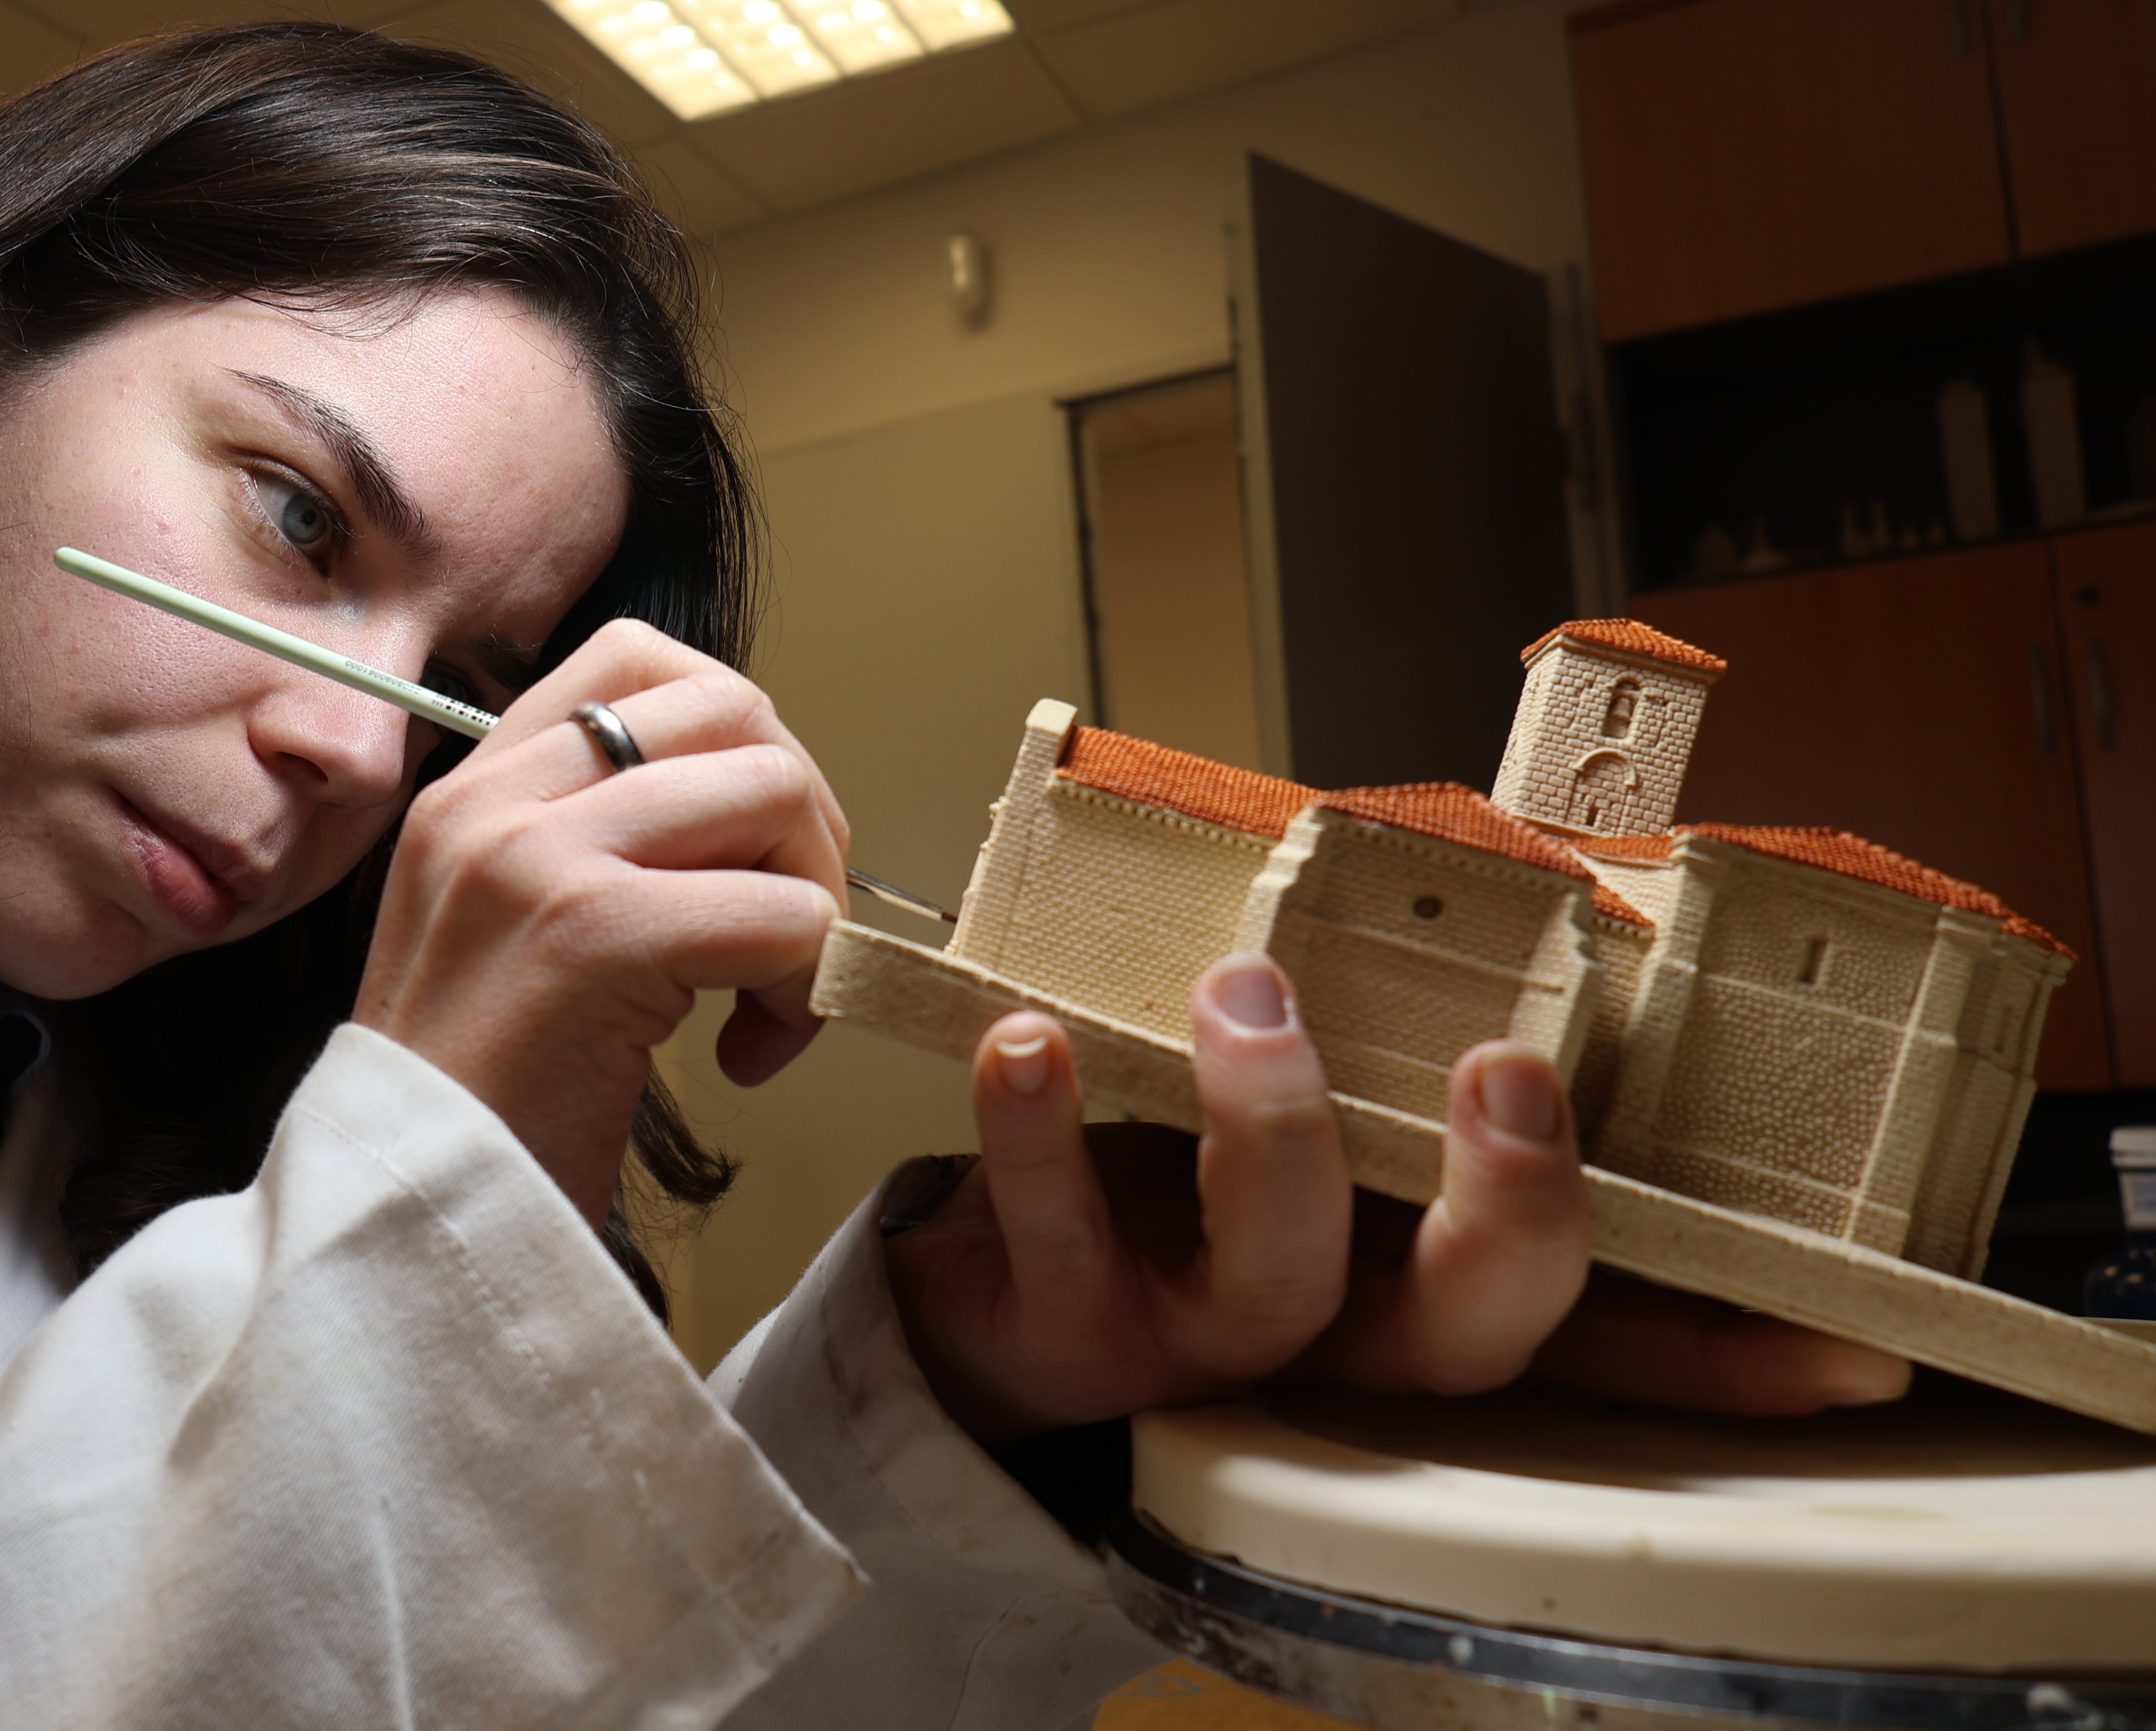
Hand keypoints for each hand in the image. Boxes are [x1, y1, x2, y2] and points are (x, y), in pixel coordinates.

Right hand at [355, 621, 848, 1223]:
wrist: (405, 1226)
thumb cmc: (478, 1104)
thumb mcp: (502, 933)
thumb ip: (591, 847)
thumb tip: (742, 809)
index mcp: (472, 790)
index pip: (639, 660)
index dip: (735, 739)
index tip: (739, 852)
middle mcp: (495, 801)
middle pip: (734, 710)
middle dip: (802, 820)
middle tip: (783, 937)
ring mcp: (538, 857)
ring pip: (773, 792)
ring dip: (811, 904)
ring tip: (765, 1005)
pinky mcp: (593, 936)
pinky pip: (782, 914)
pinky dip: (803, 987)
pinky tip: (748, 1057)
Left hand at [883, 953, 1911, 1447]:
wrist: (991, 1301)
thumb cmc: (1184, 1170)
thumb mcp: (1328, 1107)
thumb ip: (1415, 1027)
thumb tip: (1548, 877)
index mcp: (1422, 1275)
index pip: (1604, 1331)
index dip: (1724, 1354)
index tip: (1847, 1357)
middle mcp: (1339, 1328)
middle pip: (1470, 1329)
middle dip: (1512, 1211)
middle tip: (1507, 1073)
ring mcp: (1201, 1334)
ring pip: (1279, 1279)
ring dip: (1278, 1125)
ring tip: (1247, 994)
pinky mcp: (1059, 1319)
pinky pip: (1053, 1233)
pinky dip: (1039, 1128)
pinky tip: (1032, 1040)